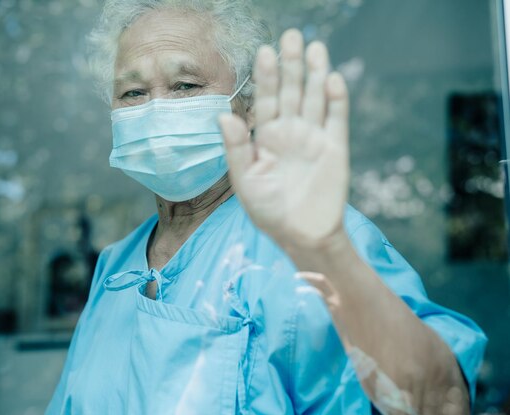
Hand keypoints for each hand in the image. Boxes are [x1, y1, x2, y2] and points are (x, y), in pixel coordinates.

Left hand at [219, 29, 349, 249]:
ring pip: (315, 98)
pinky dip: (336, 100)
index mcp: (266, 138)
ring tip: (315, 46)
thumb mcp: (245, 180)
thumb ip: (235, 147)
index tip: (264, 51)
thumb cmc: (269, 210)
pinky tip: (332, 79)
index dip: (266, 77)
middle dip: (291, 65)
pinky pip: (336, 119)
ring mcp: (314, 137)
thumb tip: (222, 114)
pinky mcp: (335, 148)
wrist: (300, 235)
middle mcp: (291, 132)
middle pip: (291, 92)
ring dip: (315, 73)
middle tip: (291, 36)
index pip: (266, 100)